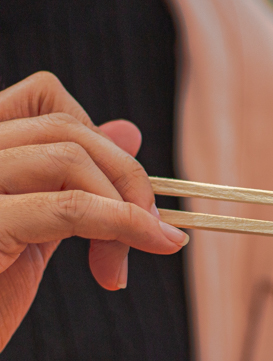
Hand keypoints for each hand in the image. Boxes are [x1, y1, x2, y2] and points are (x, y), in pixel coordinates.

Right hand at [0, 71, 188, 351]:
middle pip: (66, 128)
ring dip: (124, 207)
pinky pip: (69, 208)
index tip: (123, 191)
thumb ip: (74, 182)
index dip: (100, 139)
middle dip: (124, 177)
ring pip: (70, 157)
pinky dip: (122, 224)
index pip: (45, 98)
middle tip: (150, 230)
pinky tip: (148, 243)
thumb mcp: (34, 229)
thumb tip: (128, 132)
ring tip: (122, 262)